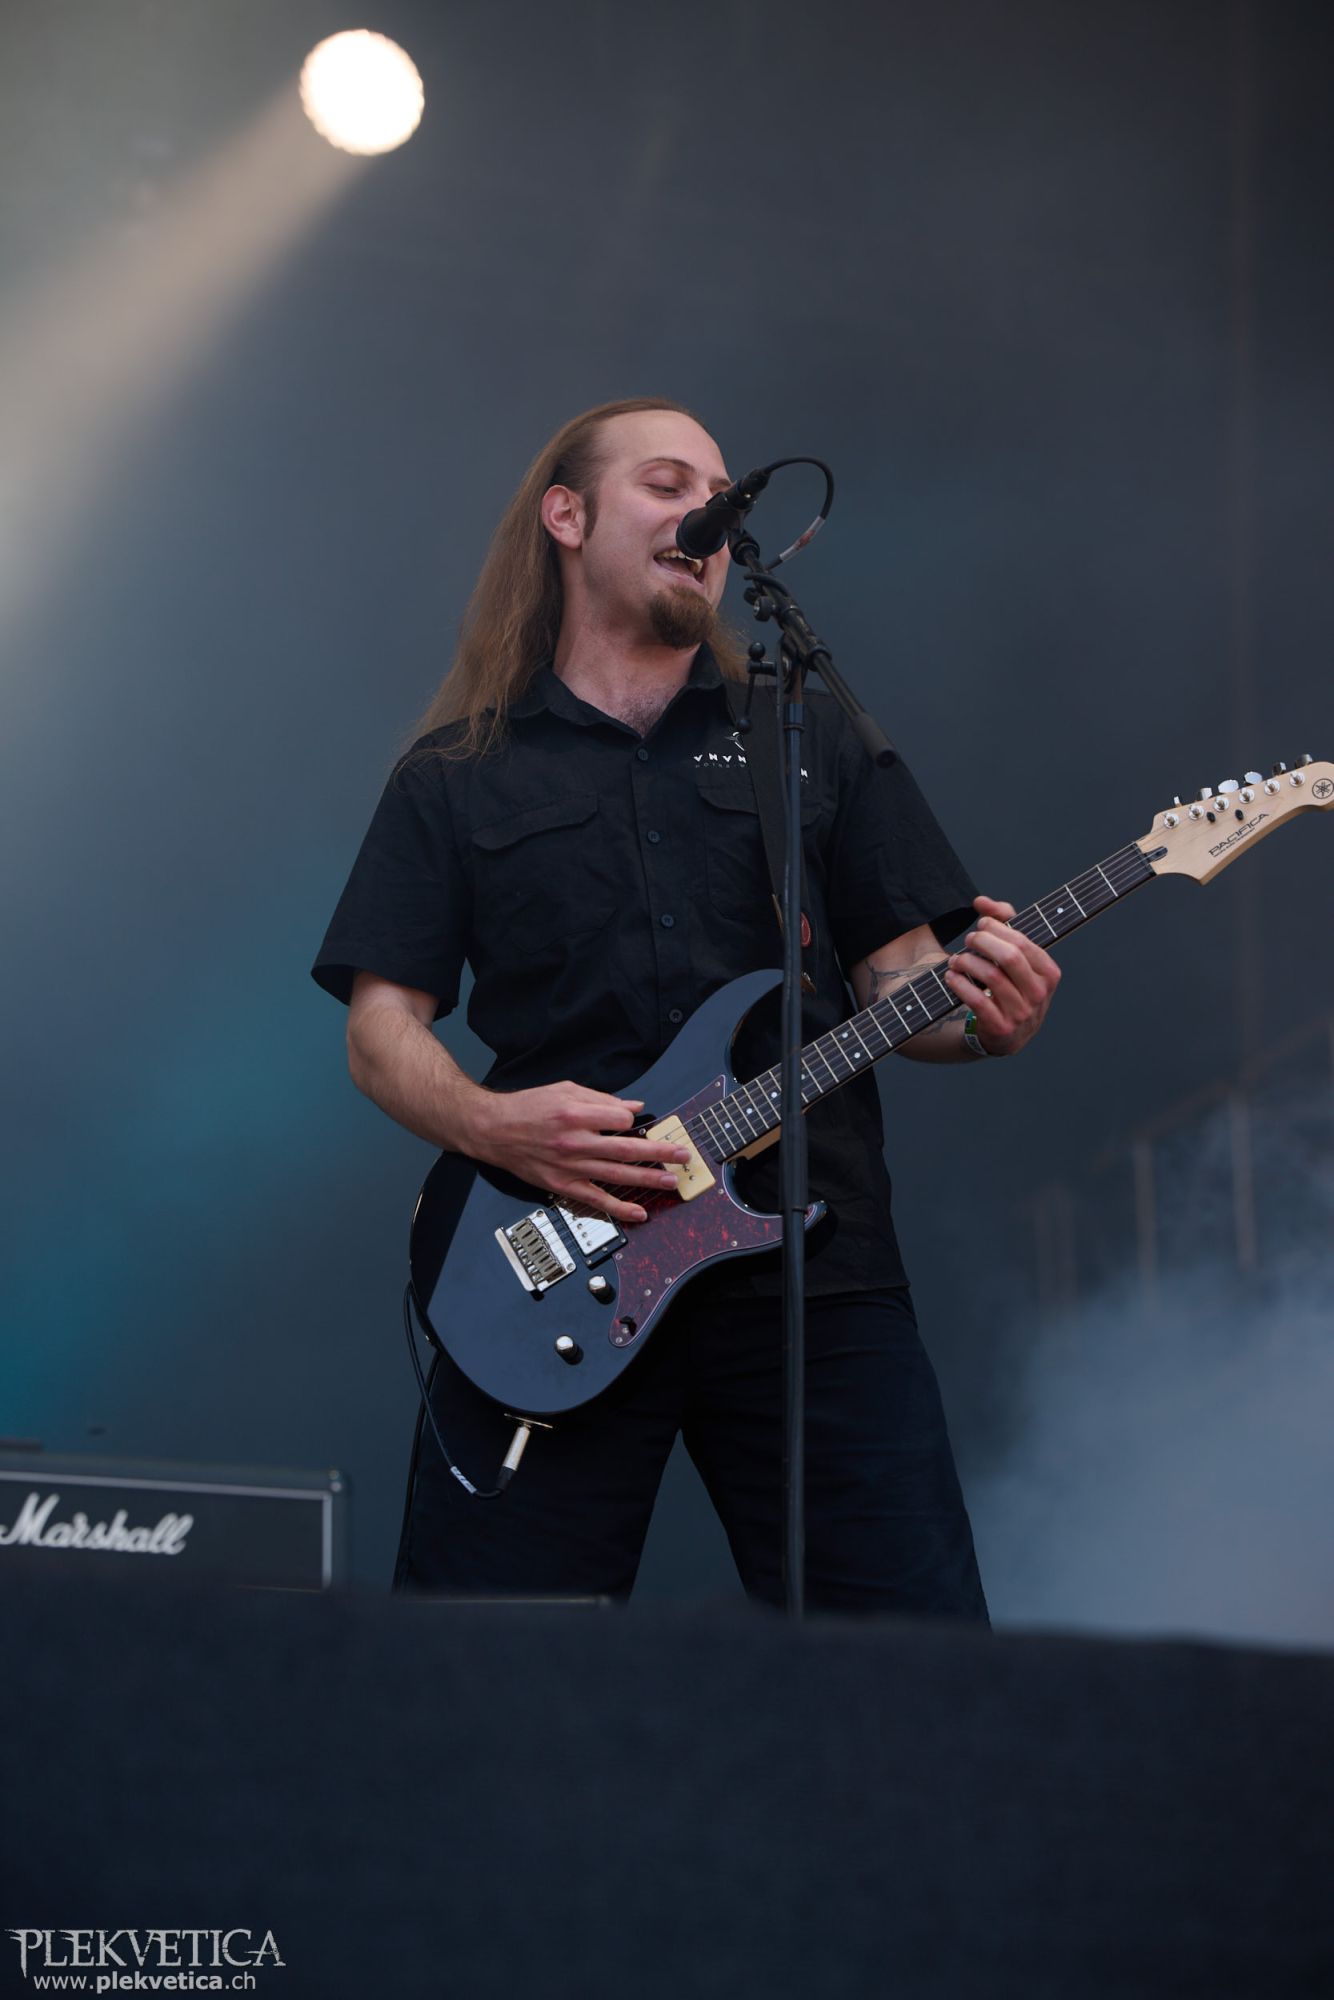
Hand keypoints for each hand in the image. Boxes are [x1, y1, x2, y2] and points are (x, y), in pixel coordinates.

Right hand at [461, 1080, 690, 1225]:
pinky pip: (597, 1199)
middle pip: (627, 1148)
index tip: (634, 1120)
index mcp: (576, 1112)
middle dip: (659, 1152)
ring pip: (618, 1175)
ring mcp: (571, 1166)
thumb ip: (600, 1099)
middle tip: (682, 1155)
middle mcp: (575, 1141)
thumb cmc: (527, 1107)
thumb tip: (632, 1107)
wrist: (492, 1130)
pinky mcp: (564, 1185)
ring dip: (649, 1179)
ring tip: (672, 1181)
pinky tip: (640, 1211)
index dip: (632, 1119)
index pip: (621, 1119)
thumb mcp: (564, 1090)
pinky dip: (620, 1207)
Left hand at [943, 894, 1060, 1056]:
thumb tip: (981, 901)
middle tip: (969, 939)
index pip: (1022, 942)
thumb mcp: (1016, 956)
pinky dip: (960, 984)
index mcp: (1049, 973)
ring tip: (957, 959)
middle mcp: (1039, 994)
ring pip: (991, 977)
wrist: (1009, 1035)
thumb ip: (1004, 922)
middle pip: (1009, 957)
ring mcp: (1021, 1013)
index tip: (981, 924)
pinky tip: (952, 976)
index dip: (997, 928)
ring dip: (967, 962)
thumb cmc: (1012, 986)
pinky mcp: (1000, 1027)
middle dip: (983, 942)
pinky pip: (977, 1001)